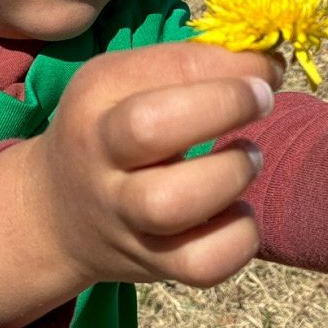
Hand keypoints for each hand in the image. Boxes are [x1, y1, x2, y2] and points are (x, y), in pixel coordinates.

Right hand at [0, 41, 279, 327]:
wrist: (57, 213)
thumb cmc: (111, 130)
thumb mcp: (125, 84)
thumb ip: (191, 66)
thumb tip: (270, 65)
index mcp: (95, 96)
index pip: (162, 67)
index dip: (229, 64)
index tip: (264, 68)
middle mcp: (99, 156)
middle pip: (149, 127)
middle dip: (223, 105)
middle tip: (261, 102)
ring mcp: (122, 216)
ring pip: (172, 204)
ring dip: (231, 173)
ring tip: (248, 159)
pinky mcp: (151, 263)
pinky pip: (202, 263)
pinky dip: (237, 237)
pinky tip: (236, 212)